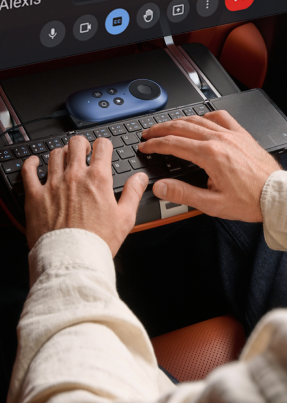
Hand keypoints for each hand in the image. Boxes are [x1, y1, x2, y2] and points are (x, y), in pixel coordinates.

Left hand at [22, 136, 147, 255]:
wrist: (71, 259)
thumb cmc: (97, 241)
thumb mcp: (125, 218)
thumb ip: (133, 193)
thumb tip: (140, 178)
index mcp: (98, 179)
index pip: (102, 146)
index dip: (104, 145)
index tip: (102, 149)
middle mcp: (75, 176)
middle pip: (76, 144)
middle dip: (82, 144)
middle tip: (83, 152)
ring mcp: (53, 184)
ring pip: (55, 154)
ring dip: (61, 153)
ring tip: (63, 159)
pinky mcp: (35, 196)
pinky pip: (29, 171)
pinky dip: (32, 164)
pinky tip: (35, 163)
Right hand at [140, 111, 281, 220]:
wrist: (275, 194)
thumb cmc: (249, 200)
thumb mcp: (212, 204)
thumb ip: (183, 194)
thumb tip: (161, 187)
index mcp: (210, 155)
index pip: (173, 144)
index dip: (155, 145)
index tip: (144, 146)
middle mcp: (220, 139)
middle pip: (182, 127)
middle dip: (161, 129)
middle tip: (148, 133)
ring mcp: (232, 134)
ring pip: (199, 119)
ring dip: (179, 121)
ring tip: (166, 126)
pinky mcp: (242, 134)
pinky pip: (221, 116)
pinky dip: (206, 116)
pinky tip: (201, 120)